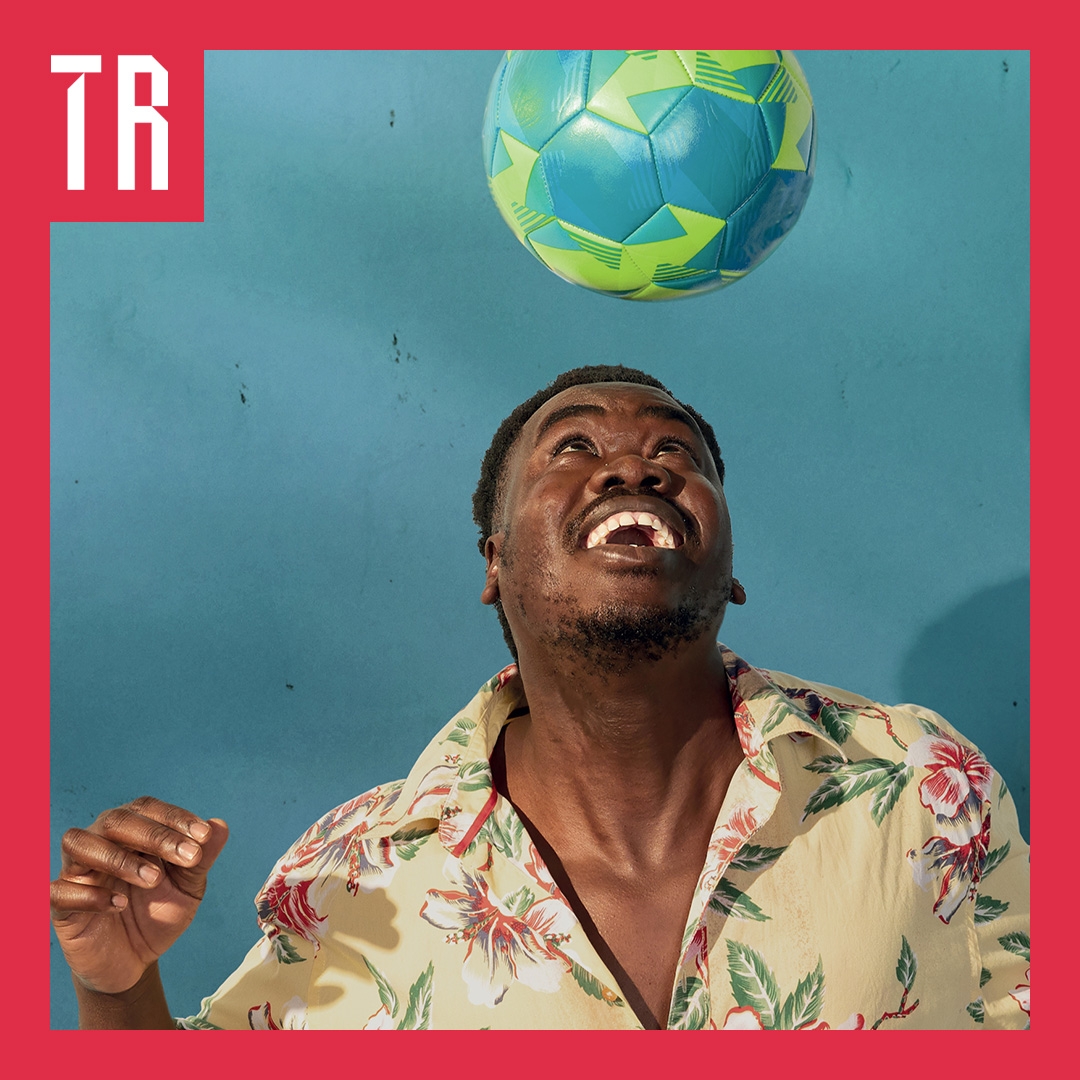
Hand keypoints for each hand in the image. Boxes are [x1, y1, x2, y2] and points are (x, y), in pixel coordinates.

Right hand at [50, 796, 228, 994]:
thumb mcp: (188, 888)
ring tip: (152, 879)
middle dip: (154, 835)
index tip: (204, 836)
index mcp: (131, 833)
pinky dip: (88, 894)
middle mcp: (100, 843)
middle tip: (188, 856)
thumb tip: (219, 824)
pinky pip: (59, 890)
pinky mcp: (60, 906)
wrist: (136, 962)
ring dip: (118, 857)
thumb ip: (202, 858)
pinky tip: (119, 906)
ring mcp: (77, 873)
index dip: (175, 817)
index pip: (146, 808)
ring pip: (78, 843)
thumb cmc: (158, 915)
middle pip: (115, 820)